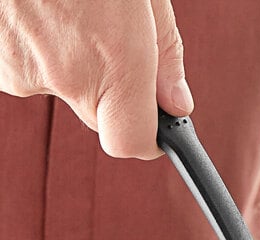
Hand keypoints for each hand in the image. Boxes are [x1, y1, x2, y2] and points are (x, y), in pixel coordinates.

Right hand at [0, 0, 192, 158]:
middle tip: (109, 32)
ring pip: (62, 86)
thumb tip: (177, 103)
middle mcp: (64, 76)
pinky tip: (39, 7)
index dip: (147, 138)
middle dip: (112, 86)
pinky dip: (38, 44)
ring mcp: (19, 69)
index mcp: (112, 61)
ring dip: (71, 59)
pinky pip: (28, 67)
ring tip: (69, 4)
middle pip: (99, 115)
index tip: (157, 125)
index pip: (131, 142)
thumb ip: (165, 54)